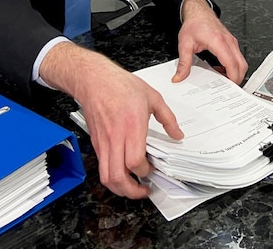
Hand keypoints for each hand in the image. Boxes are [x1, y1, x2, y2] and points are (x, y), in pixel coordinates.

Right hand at [40, 42, 181, 197]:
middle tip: (144, 191)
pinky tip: (124, 173)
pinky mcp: (97, 143)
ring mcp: (103, 143)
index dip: (145, 171)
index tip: (153, 169)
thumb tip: (178, 135)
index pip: (135, 161)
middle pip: (117, 177)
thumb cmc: (121, 86)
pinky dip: (112, 177)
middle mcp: (115, 138)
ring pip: (106, 177)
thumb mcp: (152, 97)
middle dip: (131, 191)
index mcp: (131, 127)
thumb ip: (168, 118)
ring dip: (120, 189)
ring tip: (133, 188)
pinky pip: (102, 167)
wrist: (94, 80)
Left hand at [173, 0, 247, 83]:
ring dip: (235, 72)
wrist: (198, 11)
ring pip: (242, 61)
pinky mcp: (231, 42)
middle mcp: (228, 41)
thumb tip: (179, 77)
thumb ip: (183, 63)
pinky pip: (237, 57)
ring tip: (222, 79)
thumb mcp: (185, 44)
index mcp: (218, 42)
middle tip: (227, 87)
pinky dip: (233, 66)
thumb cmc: (194, 24)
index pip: (231, 63)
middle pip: (241, 64)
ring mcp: (232, 41)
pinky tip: (221, 69)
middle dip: (237, 78)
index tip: (228, 87)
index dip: (232, 77)